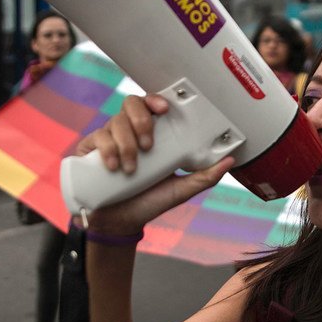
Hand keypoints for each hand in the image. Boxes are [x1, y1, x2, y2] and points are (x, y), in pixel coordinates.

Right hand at [80, 94, 234, 234]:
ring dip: (126, 143)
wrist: (120, 222)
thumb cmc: (150, 202)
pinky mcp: (91, 149)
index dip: (156, 99)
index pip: (153, 105)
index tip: (164, 109)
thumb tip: (230, 161)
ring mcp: (110, 138)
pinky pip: (98, 137)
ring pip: (115, 121)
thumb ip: (204, 177)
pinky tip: (113, 167)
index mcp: (153, 135)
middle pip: (131, 104)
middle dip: (141, 120)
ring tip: (131, 169)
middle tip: (148, 145)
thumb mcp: (180, 190)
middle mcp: (130, 131)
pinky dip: (108, 150)